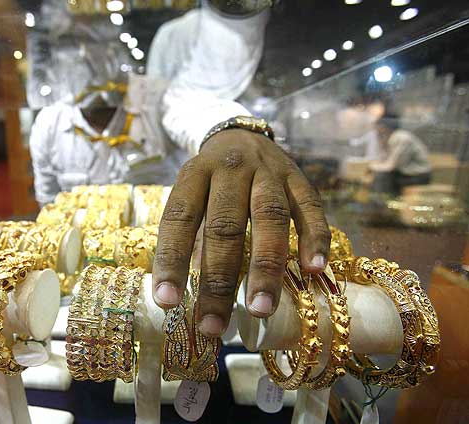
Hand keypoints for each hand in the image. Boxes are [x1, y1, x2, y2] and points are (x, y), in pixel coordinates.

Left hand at [152, 129, 330, 336]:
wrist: (240, 134)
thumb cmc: (210, 179)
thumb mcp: (192, 193)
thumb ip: (194, 234)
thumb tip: (189, 290)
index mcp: (195, 174)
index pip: (179, 219)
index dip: (172, 260)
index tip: (167, 302)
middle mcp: (231, 170)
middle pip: (224, 226)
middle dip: (218, 280)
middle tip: (212, 324)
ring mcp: (269, 172)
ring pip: (269, 219)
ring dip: (265, 267)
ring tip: (260, 309)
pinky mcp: (300, 178)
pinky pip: (310, 208)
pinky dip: (314, 238)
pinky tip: (314, 270)